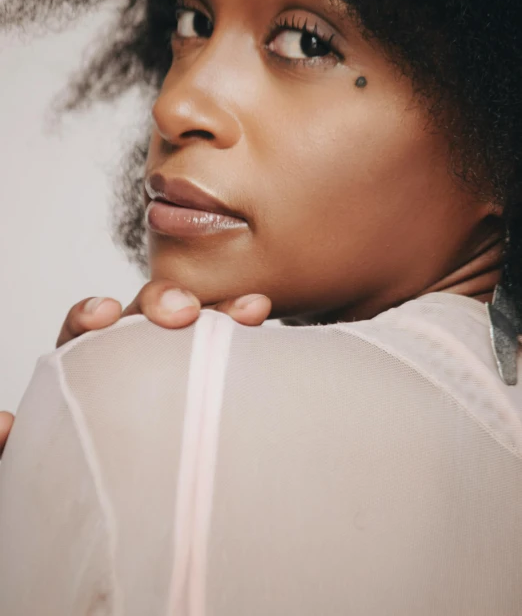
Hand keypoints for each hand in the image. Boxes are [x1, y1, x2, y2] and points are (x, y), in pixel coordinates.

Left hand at [0, 281, 270, 457]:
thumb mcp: (32, 470)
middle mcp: (133, 358)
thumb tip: (3, 421)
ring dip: (219, 312)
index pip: (81, 331)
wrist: (128, 519)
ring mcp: (177, 367)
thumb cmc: (78, 481)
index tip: (101, 315)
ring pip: (197, 326)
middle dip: (163, 301)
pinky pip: (228, 353)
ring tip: (252, 309)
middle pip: (144, 314)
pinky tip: (260, 317)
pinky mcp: (210, 383)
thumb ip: (8, 450)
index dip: (89, 315)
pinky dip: (242, 329)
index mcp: (86, 367)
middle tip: (184, 311)